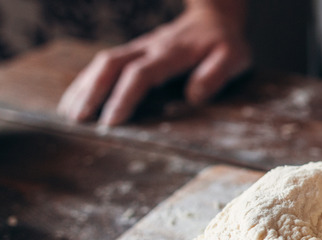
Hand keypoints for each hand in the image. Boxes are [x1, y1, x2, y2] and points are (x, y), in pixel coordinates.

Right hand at [57, 0, 250, 125]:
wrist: (214, 17)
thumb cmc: (225, 42)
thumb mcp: (233, 57)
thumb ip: (216, 74)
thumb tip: (194, 97)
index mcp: (172, 53)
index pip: (140, 74)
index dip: (124, 97)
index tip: (111, 121)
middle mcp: (149, 47)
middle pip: (111, 64)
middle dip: (92, 92)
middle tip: (78, 120)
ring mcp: (139, 47)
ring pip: (103, 62)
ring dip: (84, 87)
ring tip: (69, 114)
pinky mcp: (135, 51)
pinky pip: (105, 64)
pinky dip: (88, 81)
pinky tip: (77, 99)